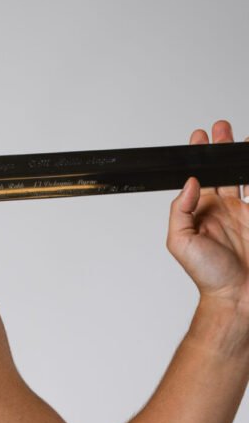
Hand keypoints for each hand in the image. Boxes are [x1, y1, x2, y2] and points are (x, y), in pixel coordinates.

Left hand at [167, 120, 248, 307]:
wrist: (239, 295)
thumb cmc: (207, 275)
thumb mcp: (180, 241)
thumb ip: (180, 210)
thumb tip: (189, 182)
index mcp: (202, 212)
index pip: (200, 178)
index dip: (199, 158)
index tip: (198, 138)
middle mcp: (224, 208)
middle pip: (222, 171)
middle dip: (220, 149)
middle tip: (219, 127)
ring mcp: (245, 211)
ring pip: (243, 175)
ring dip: (240, 156)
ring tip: (237, 136)